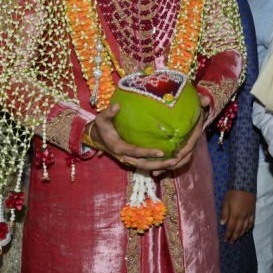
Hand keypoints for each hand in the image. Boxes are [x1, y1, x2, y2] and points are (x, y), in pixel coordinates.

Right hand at [86, 95, 210, 174]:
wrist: (96, 137)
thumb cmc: (101, 126)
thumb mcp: (101, 119)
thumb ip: (109, 113)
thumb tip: (117, 106)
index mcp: (119, 147)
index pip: (136, 152)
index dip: (148, 153)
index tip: (162, 152)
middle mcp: (125, 157)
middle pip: (144, 165)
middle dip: (159, 165)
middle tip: (175, 161)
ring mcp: (129, 160)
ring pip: (146, 167)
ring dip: (160, 166)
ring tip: (176, 162)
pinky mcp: (132, 159)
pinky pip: (145, 164)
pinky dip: (156, 165)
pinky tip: (168, 160)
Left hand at [221, 190, 255, 241]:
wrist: (245, 185)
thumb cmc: (233, 193)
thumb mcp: (226, 202)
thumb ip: (224, 213)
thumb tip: (222, 224)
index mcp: (235, 214)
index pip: (231, 228)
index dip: (228, 235)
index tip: (226, 240)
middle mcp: (242, 217)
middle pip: (238, 230)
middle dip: (234, 237)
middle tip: (231, 242)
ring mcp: (249, 215)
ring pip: (245, 228)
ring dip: (241, 234)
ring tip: (237, 238)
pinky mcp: (253, 212)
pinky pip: (251, 223)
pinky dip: (248, 228)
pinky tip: (246, 231)